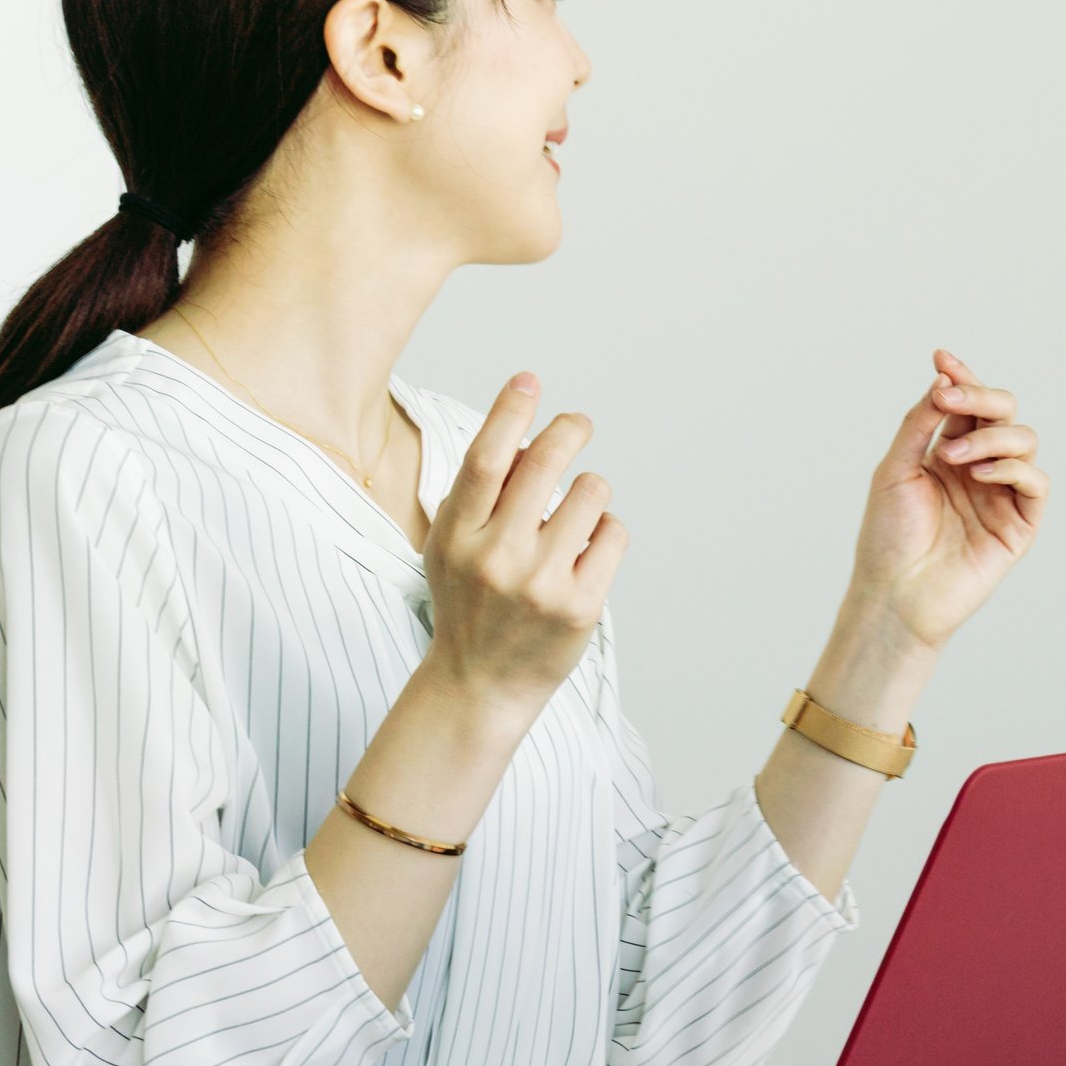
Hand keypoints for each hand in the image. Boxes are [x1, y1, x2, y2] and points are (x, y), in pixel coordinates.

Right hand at [425, 374, 623, 707]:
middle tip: (578, 423)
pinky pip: (613, 533)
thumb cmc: (470, 603)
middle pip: (545, 464)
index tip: (529, 380)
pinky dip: (605, 532)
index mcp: (458, 535)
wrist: (479, 685)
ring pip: (591, 492)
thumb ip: (481, 495)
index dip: (509, 412)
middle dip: (569, 429)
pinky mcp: (580, 606)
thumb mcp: (452, 546)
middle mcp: (496, 556)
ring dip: (589, 491)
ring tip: (575, 515)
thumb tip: (530, 438)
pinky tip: (586, 552)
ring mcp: (540, 583)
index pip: (485, 459)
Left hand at [850, 352, 1046, 655]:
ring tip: (952, 456)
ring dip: (990, 435)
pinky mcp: (1020, 524)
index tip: (942, 358)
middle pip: (1002, 412)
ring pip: (1023, 439)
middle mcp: (979, 468)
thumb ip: (920, 423)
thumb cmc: (888, 538)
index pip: (967, 405)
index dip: (961, 377)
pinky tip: (979, 474)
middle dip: (980, 397)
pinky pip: (1035, 481)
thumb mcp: (895, 469)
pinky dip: (1012, 467)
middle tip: (949, 399)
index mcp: (948, 453)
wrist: (896, 594)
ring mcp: (1002, 494)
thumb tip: (942, 380)